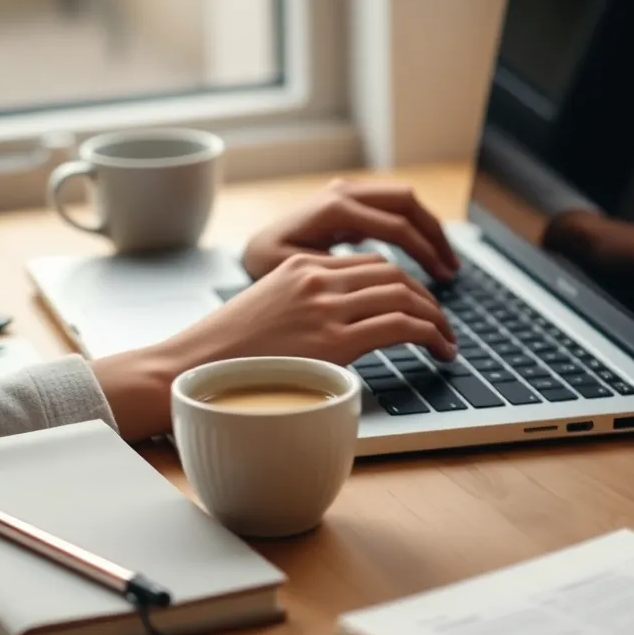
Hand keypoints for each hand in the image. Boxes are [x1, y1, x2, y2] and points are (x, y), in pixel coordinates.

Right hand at [91, 253, 456, 441]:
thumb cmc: (221, 354)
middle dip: (427, 298)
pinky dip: (430, 333)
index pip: (372, 264)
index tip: (419, 304)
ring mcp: (324, 306)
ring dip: (435, 317)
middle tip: (442, 322)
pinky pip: (399, 326)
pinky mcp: (332, 339)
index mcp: (300, 264)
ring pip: (404, 296)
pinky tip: (441, 348)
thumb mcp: (266, 310)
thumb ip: (304, 307)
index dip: (405, 283)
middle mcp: (316, 277)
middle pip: (394, 274)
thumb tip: (335, 329)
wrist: (185, 371)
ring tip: (448, 339)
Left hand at [242, 179, 459, 281]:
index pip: (396, 226)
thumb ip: (340, 269)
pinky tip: (424, 256)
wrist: (253, 248)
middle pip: (407, 202)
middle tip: (451, 269)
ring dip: (428, 229)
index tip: (442, 279)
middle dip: (435, 235)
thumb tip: (383, 275)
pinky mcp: (352, 200)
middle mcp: (344, 191)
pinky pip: (392, 207)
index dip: (425, 253)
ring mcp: (348, 191)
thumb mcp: (300, 271)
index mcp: (335, 208)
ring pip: (404, 200)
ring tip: (445, 264)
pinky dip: (413, 228)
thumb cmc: (270, 265)